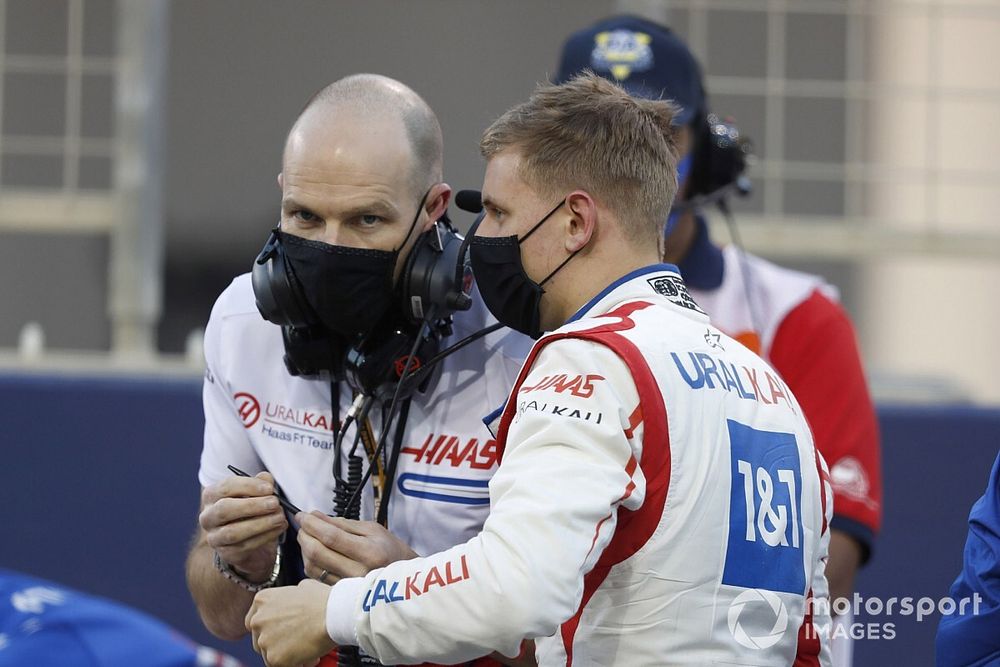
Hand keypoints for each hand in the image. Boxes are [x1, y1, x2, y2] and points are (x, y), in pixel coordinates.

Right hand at [200, 472, 287, 580]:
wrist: (251, 543)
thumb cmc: (251, 512)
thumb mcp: (257, 495)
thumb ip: (261, 484)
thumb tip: (266, 478)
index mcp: (212, 496)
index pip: (225, 487)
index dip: (248, 486)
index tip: (269, 488)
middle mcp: (208, 517)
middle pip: (224, 509)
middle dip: (252, 505)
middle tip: (275, 503)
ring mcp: (215, 538)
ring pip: (233, 532)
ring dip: (260, 523)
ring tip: (279, 517)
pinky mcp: (227, 554)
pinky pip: (245, 546)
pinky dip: (265, 537)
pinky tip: (278, 528)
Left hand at [246, 579, 332, 666]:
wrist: (334, 614)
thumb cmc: (324, 600)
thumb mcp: (302, 587)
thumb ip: (290, 597)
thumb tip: (296, 599)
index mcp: (262, 600)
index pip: (255, 621)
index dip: (268, 628)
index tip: (279, 632)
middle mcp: (258, 620)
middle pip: (259, 639)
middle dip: (276, 642)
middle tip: (295, 642)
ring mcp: (264, 640)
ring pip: (270, 654)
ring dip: (286, 653)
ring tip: (306, 649)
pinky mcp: (274, 658)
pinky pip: (281, 665)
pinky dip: (295, 663)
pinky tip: (310, 656)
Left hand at [297, 511, 416, 583]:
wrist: (401, 580)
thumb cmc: (390, 550)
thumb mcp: (372, 530)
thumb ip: (342, 524)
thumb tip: (316, 516)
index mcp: (368, 552)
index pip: (331, 537)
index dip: (313, 525)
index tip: (302, 515)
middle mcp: (356, 571)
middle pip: (318, 552)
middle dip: (305, 535)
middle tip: (302, 524)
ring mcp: (347, 585)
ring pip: (313, 566)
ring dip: (304, 548)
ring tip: (307, 535)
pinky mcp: (339, 592)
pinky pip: (316, 576)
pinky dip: (309, 561)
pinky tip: (312, 551)